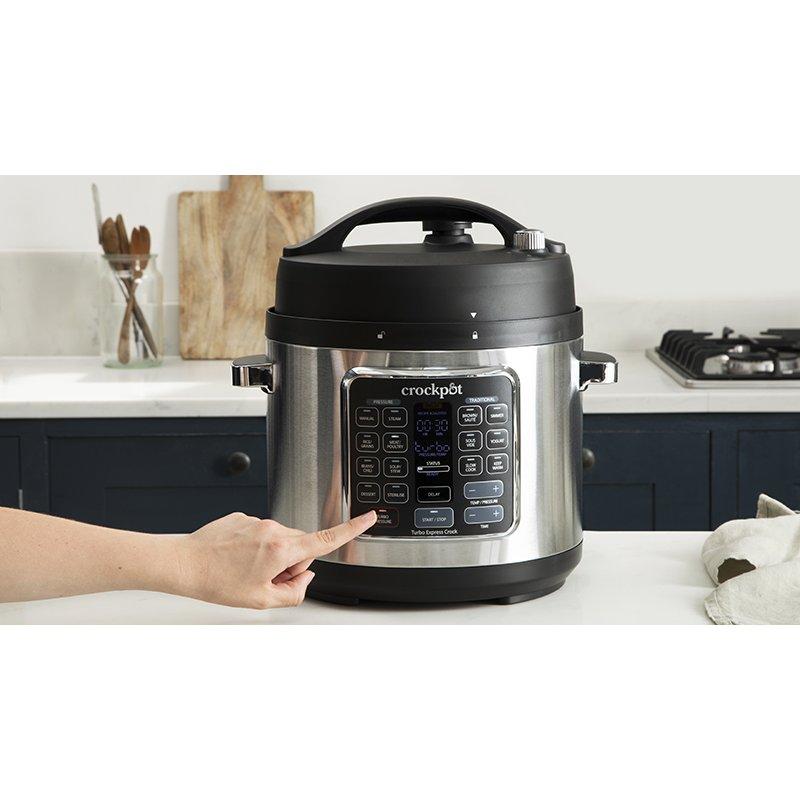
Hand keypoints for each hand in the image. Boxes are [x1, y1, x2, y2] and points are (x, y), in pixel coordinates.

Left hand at [175, 511, 376, 608]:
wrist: (184, 563)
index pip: (326, 538)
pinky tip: (234, 558)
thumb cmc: (217, 582)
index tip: (370, 517)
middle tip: (264, 580)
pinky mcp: (243, 517)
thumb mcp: (261, 601)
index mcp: (282, 549)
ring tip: (243, 570)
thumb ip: (294, 593)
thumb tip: (304, 579)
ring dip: (271, 556)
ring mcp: (257, 520)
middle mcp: (273, 529)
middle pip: (300, 546)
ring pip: (279, 540)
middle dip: (290, 564)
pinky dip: (254, 547)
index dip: (353, 528)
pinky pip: (260, 533)